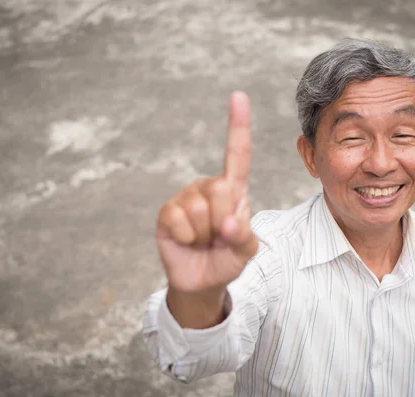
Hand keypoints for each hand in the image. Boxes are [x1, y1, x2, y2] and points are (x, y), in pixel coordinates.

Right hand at [155, 92, 258, 312]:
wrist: (203, 282)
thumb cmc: (227, 259)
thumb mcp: (247, 249)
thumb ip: (244, 236)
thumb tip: (227, 224)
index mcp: (232, 190)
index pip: (237, 154)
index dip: (237, 126)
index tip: (237, 96)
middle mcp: (208, 187)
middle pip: (222, 190)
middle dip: (225, 221)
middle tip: (220, 236)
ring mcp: (185, 198)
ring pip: (201, 209)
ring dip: (206, 234)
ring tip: (203, 240)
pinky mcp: (167, 213)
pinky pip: (180, 220)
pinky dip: (188, 238)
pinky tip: (187, 242)